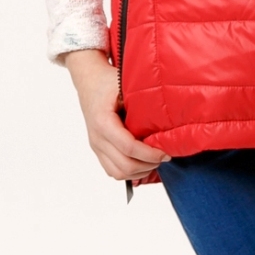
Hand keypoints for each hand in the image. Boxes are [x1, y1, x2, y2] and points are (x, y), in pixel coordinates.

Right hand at [63, 49, 171, 180]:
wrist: (89, 81)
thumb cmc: (107, 81)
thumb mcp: (124, 86)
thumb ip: (139, 103)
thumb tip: (163, 119)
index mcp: (103, 122)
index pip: (129, 147)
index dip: (149, 154)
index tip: (165, 153)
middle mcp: (97, 138)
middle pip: (124, 165)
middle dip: (147, 166)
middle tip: (163, 158)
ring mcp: (95, 146)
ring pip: (117, 173)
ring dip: (138, 172)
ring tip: (154, 162)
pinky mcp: (97, 149)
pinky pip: (111, 170)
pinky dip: (128, 172)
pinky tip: (142, 163)